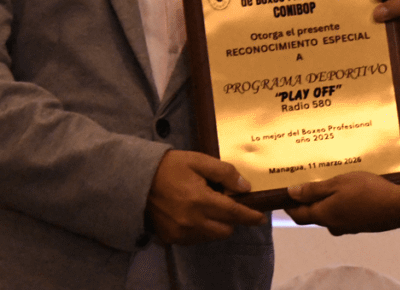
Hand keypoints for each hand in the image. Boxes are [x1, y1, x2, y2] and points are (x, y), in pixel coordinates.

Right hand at [146, 150, 266, 244]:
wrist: (138, 178)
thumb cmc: (171, 166)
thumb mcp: (199, 161)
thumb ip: (225, 173)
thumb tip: (245, 187)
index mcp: (200, 200)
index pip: (233, 213)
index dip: (250, 216)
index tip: (261, 217)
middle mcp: (191, 220)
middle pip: (225, 230)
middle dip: (232, 220)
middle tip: (228, 204)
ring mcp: (180, 232)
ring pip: (211, 236)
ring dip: (217, 225)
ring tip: (208, 206)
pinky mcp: (171, 238)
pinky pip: (195, 239)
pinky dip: (201, 229)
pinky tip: (195, 214)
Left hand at [285, 172, 399, 234]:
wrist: (398, 207)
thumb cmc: (367, 191)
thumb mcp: (338, 183)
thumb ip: (314, 189)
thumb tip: (291, 193)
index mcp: (324, 215)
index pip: (298, 214)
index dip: (288, 205)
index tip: (283, 193)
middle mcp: (333, 224)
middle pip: (313, 214)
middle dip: (307, 200)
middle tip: (306, 181)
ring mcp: (348, 226)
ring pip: (330, 213)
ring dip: (326, 200)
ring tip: (330, 181)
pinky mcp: (361, 224)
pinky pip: (344, 213)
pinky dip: (341, 203)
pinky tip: (349, 190)